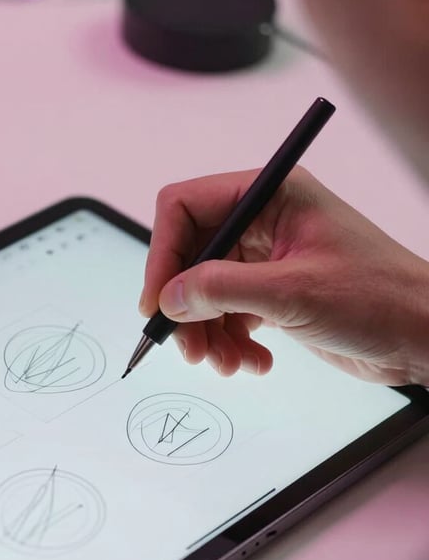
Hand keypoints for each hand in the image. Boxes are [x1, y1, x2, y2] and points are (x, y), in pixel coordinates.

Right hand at [139, 167, 428, 384]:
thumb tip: (167, 298)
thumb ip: (221, 289)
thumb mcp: (293, 292)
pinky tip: (253, 362)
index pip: (185, 208)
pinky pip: (225, 315)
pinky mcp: (269, 292)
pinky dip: (229, 343)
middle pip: (189, 257)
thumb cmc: (379, 298)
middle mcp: (261, 221)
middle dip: (185, 307)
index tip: (157, 302)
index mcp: (268, 195)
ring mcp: (264, 259)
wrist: (423, 336)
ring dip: (206, 333)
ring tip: (226, 364)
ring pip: (202, 292)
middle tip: (188, 348)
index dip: (163, 254)